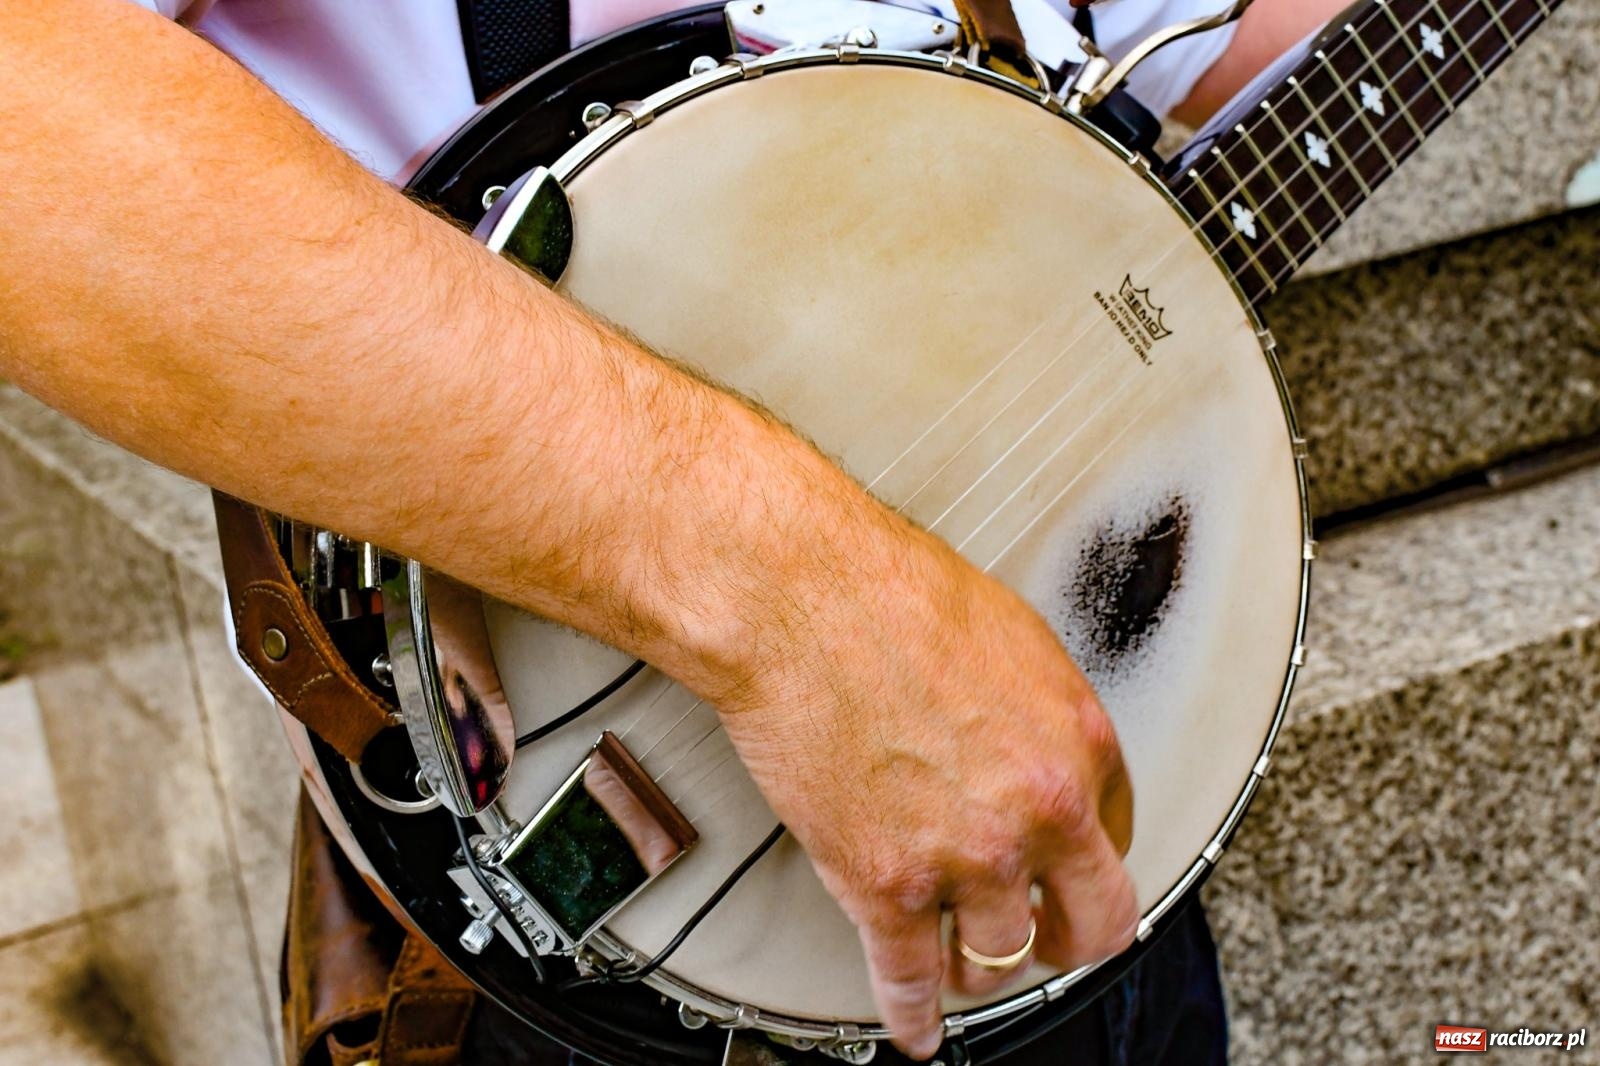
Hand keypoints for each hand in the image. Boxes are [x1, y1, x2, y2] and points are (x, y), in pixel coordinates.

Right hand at [703, 494, 1136, 1060]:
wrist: (796, 599)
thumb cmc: (887, 593)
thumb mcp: (1013, 637)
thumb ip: (1041, 712)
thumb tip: (1037, 744)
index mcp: (1078, 743)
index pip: (1120, 831)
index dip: (1090, 847)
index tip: (1071, 861)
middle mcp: (1035, 813)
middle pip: (1090, 923)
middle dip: (1070, 934)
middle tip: (1054, 933)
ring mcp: (962, 859)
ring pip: (998, 958)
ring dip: (982, 960)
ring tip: (964, 955)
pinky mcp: (883, 888)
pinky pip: (908, 981)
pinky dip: (913, 1017)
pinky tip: (916, 1030)